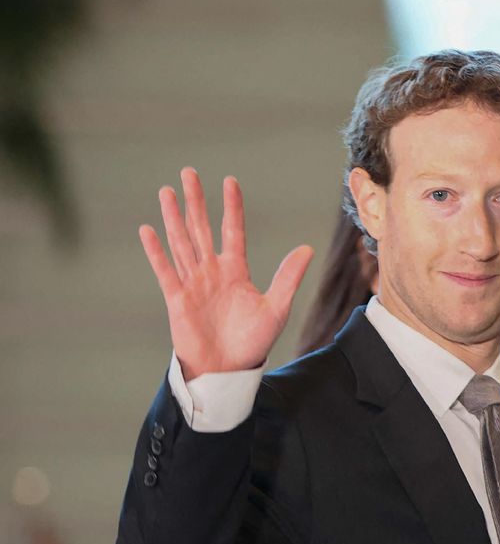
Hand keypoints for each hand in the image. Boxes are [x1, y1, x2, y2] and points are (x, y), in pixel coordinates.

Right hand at [139, 167, 313, 379]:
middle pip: (201, 229)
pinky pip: (165, 271)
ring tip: (167, 191)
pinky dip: (156, 252)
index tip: (229, 181)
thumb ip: (288, 277)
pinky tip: (148, 230)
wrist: (228, 371)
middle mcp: (212, 272)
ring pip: (181, 243)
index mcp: (235, 271)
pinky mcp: (177, 299)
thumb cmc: (252, 343)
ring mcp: (193, 284)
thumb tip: (307, 248)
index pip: (232, 231)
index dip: (231, 207)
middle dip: (195, 201)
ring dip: (174, 218)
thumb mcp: (276, 308)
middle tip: (188, 172)